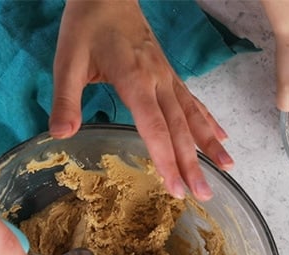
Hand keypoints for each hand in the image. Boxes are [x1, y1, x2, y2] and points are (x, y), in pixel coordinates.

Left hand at [49, 0, 231, 201]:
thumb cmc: (86, 26)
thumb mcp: (67, 60)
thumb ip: (65, 99)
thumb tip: (60, 135)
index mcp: (134, 81)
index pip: (155, 128)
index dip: (166, 160)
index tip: (176, 188)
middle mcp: (159, 82)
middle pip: (180, 128)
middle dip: (193, 163)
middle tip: (205, 193)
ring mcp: (168, 78)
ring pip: (193, 116)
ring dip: (209, 144)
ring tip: (227, 168)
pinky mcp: (170, 75)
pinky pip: (194, 102)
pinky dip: (209, 121)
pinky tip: (221, 138)